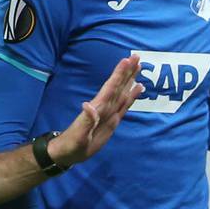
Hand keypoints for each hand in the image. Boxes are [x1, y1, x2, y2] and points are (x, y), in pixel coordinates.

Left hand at [46, 53, 143, 167]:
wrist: (70, 152)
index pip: (111, 88)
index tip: (127, 60)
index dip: (119, 75)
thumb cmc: (73, 144)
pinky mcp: (113, 120)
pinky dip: (132, 95)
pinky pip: (125, 105)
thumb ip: (86, 121)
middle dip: (127, 71)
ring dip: (130, 79)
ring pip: (123, 92)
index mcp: (98, 108)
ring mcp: (110, 112)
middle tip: (136, 56)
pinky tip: (138, 88)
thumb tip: (88, 105)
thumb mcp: (79, 135)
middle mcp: (105, 106)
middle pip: (118, 86)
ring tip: (139, 66)